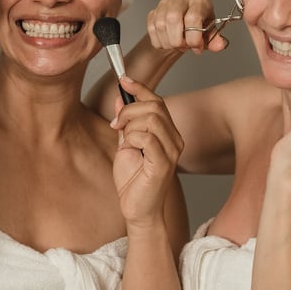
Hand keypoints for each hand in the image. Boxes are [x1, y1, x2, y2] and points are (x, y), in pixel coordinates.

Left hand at [109, 77, 183, 228]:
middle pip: (154, 106)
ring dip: (130, 127)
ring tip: (124, 141)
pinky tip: (128, 150)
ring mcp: (172, 151)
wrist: (136, 209)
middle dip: (128, 110)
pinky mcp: (164, 163)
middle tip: (116, 124)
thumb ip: (125, 122)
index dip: (140, 88)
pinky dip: (132, 140)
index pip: (157, 101)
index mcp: (167, 133)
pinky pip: (147, 138)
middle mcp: (174, 139)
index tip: (123, 80)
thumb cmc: (133, 180)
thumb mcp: (124, 144)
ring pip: (150, 119)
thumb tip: (120, 97)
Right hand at [146, 0, 228, 54]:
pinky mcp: (154, 12)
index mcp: (200, 1)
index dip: (193, 37)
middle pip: (173, 18)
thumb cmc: (198, 30)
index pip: (193, 17)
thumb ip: (215, 40)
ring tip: (177, 45)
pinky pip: (151, 29)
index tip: (196, 46)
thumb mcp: (210, 35)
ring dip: (168, 42)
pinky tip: (167, 42)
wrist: (182, 31)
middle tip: (184, 47)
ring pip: (160, 25)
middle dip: (178, 39)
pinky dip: (159, 41)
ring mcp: (166, 4)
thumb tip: (219, 45)